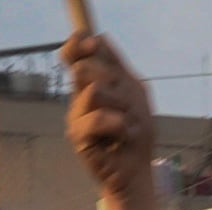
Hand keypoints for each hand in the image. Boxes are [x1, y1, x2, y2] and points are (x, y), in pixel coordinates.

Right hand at [61, 31, 159, 209]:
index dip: (77, 43)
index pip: (73, 54)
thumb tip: (100, 38)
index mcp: (92, 83)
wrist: (137, 170)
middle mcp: (79, 97)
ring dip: (121, 107)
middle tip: (126, 105)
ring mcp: (75, 116)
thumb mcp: (134, 92)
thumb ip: (117, 66)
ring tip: (127, 125)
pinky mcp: (77, 136)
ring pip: (93, 91)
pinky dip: (118, 124)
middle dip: (112, 80)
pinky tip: (124, 135)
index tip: (91, 43)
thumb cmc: (137, 134)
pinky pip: (97, 117)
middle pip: (84, 67)